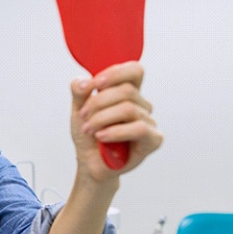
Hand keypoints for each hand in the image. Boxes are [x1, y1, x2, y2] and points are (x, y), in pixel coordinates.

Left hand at [71, 61, 162, 180]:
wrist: (89, 162)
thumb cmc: (89, 135)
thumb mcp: (78, 109)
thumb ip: (79, 92)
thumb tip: (84, 82)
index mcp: (127, 92)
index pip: (134, 70)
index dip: (116, 73)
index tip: (95, 84)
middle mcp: (141, 104)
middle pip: (126, 90)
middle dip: (98, 102)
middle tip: (83, 116)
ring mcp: (149, 121)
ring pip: (128, 108)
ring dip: (102, 119)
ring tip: (89, 129)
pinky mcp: (153, 140)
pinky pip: (138, 128)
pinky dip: (115, 132)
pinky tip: (101, 137)